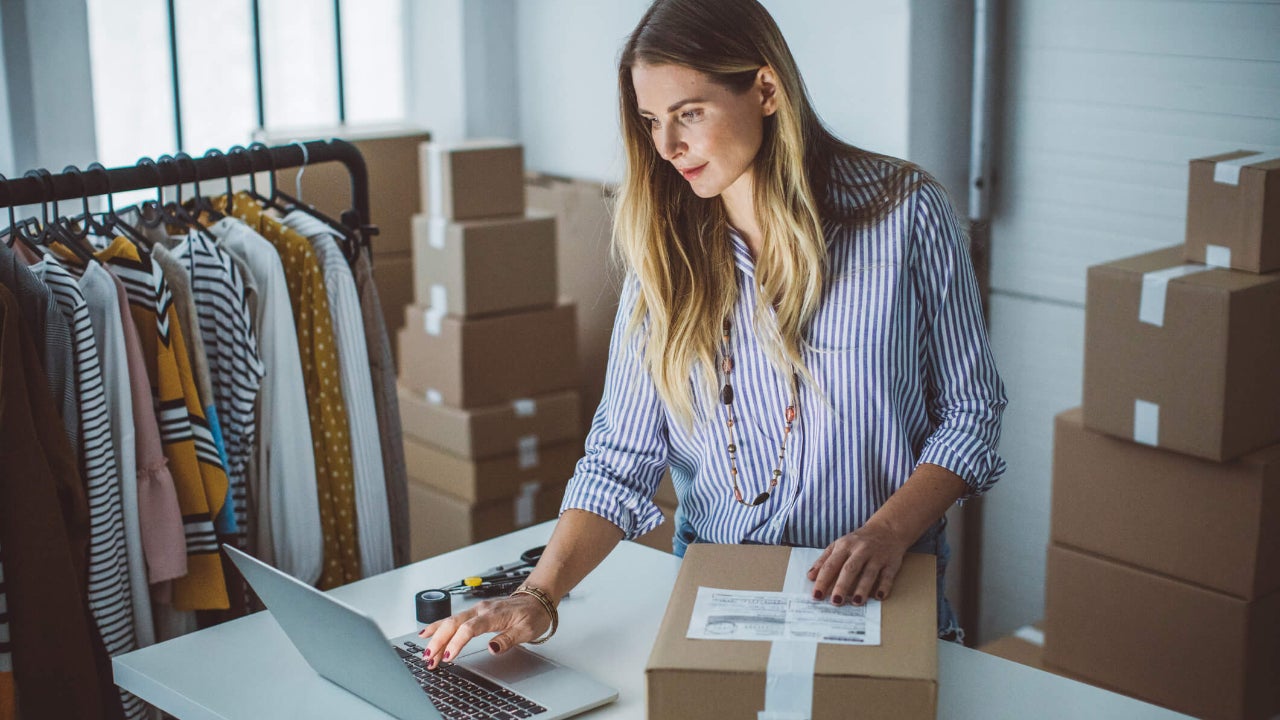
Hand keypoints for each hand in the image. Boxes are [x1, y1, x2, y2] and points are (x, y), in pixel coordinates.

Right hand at [417, 593, 551, 667]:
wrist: (537, 599)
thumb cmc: (533, 614)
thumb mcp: (526, 630)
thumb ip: (508, 639)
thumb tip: (492, 648)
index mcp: (493, 614)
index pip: (469, 629)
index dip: (457, 643)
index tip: (448, 657)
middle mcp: (481, 610)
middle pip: (454, 624)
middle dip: (439, 641)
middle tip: (429, 659)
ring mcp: (476, 610)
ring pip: (450, 621)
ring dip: (436, 637)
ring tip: (426, 653)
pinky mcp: (475, 612)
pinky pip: (453, 619)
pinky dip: (439, 627)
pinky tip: (428, 633)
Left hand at [806, 521, 909, 606]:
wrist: (887, 529)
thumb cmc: (858, 541)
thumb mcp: (839, 545)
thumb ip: (824, 560)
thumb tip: (810, 577)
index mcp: (844, 546)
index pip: (831, 565)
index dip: (823, 580)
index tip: (816, 595)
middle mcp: (860, 550)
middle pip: (849, 569)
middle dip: (842, 586)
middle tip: (835, 602)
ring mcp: (877, 556)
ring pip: (869, 573)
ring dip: (863, 588)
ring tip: (856, 602)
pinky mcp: (891, 563)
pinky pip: (888, 576)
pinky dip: (884, 586)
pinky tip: (879, 597)